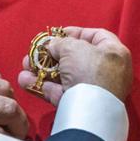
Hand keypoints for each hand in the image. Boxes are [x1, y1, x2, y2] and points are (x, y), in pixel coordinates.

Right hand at [17, 26, 132, 104]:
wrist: (90, 108)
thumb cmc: (89, 70)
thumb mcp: (72, 47)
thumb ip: (60, 43)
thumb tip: (52, 46)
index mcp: (114, 52)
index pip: (97, 36)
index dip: (76, 32)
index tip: (57, 33)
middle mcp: (106, 71)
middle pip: (75, 58)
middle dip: (51, 54)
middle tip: (36, 51)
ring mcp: (92, 89)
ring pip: (63, 76)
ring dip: (41, 69)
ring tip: (25, 65)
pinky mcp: (78, 104)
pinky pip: (58, 91)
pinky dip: (41, 85)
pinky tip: (25, 80)